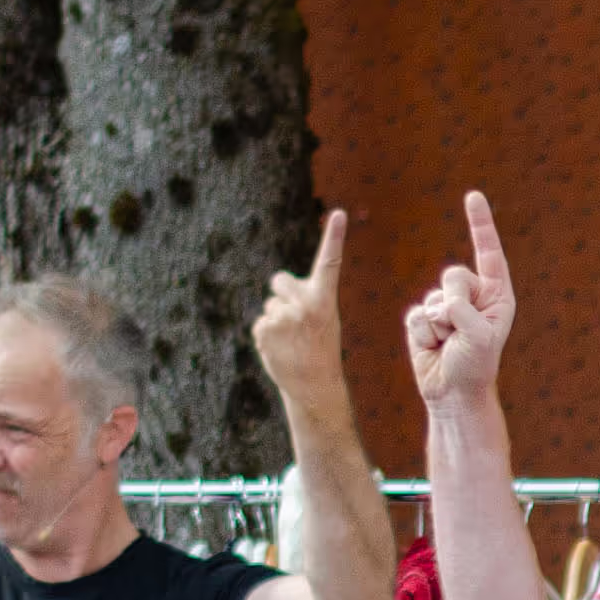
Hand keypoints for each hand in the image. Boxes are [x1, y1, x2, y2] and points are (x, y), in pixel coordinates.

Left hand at [253, 207, 350, 398]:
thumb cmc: (321, 349)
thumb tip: (278, 284)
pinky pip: (260, 323)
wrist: (314, 386)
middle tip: (297, 320)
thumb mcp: (325, 320)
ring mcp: (282, 317)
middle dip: (282, 293)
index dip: (334, 237)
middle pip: (279, 280)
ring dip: (277, 320)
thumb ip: (306, 298)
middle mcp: (304, 304)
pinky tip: (281, 348)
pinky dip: (267, 335)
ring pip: (270, 306)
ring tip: (292, 341)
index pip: (329, 263)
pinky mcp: (264, 330)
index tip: (338, 214)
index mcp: (324, 300)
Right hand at [407, 190, 515, 410]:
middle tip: (460, 331)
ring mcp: (446, 307)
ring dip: (439, 326)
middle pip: (453, 274)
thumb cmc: (476, 366)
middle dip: (454, 302)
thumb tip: (442, 300)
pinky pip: (415, 315)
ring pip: (432, 298)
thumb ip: (463, 309)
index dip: (480, 224)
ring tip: (449, 345)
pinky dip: (422, 334)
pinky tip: (433, 348)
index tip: (473, 196)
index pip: (488, 252)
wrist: (453, 395)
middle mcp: (472, 297)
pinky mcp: (423, 320)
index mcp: (496, 295)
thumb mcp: (481, 335)